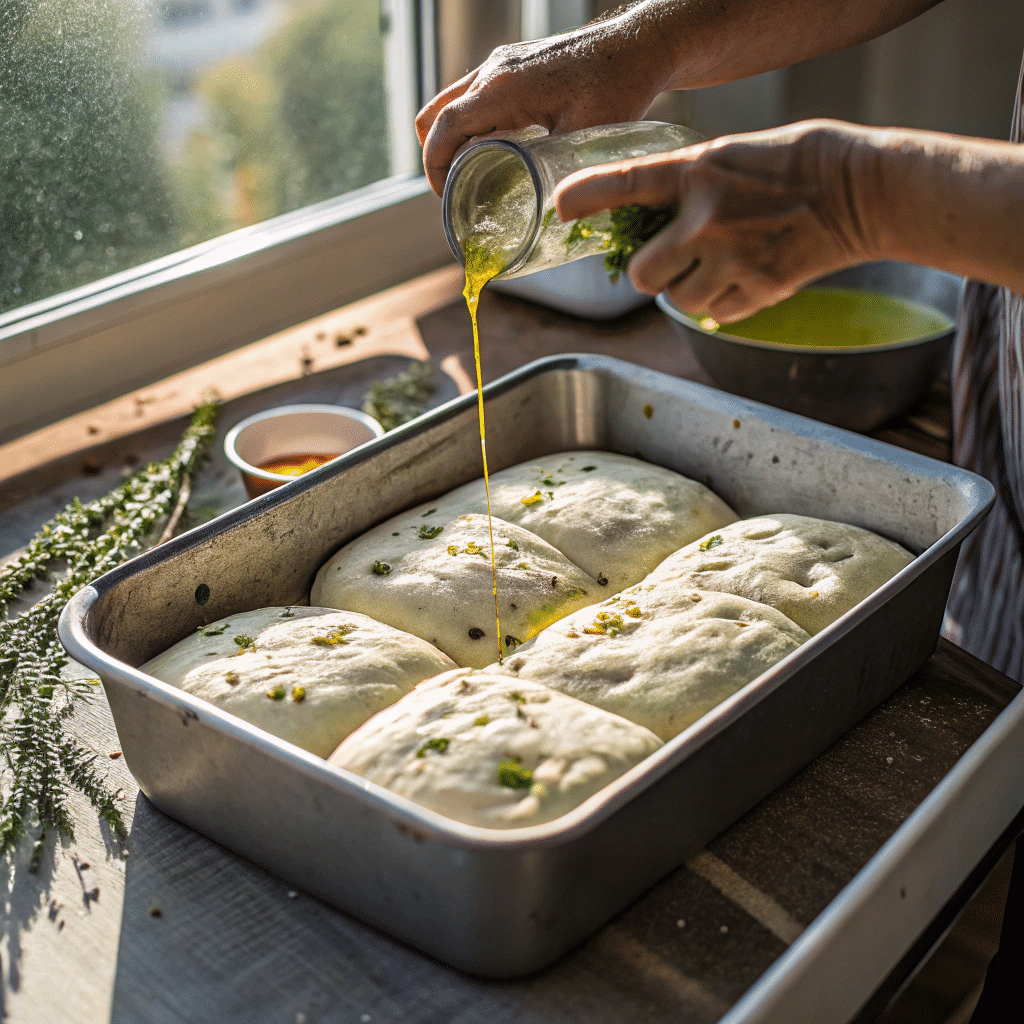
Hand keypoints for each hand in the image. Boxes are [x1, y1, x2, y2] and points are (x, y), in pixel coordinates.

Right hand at [416, 16, 674, 195]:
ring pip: (451, 103)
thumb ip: (551, 168)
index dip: (434, 166)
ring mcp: (501, 64)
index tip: (444, 198)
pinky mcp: (513, 65)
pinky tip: (494, 151)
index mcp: (504, 88)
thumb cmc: (618, 85)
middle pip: (436, 115)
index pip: (445, 127)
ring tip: (472, 176)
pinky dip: (470, 125)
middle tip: (455, 191)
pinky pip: (473, 96)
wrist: (638, 45)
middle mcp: (494, 71)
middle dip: (436, 156)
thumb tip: (535, 214)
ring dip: (451, 140)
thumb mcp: (582, 136)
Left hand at [555, 120, 876, 322]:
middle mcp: (705, 220)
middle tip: (670, 260)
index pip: (627, 183)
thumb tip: (646, 216)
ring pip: (675, 299)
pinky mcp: (758, 289)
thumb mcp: (731, 155)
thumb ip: (687, 185)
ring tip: (717, 265)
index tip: (561, 208)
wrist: (862, 190)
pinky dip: (720, 304)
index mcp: (698, 172)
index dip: (588, 195)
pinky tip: (742, 277)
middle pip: (641, 275)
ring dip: (686, 289)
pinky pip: (712, 314)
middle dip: (649, 273)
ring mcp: (731, 259)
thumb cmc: (797, 165)